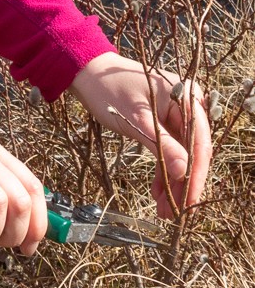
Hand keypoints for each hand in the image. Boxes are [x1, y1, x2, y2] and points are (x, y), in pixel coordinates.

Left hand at [69, 53, 211, 217]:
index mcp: (188, 99)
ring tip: (164, 210)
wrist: (89, 74)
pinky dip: (161, 169)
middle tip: (174, 213)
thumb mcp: (137, 121)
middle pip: (192, 152)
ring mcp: (176, 113)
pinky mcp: (163, 121)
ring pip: (179, 154)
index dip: (195, 177)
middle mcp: (188, 105)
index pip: (199, 145)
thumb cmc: (109, 91)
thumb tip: (186, 173)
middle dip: (183, 184)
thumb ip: (164, 146)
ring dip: (172, 181)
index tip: (189, 204)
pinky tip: (157, 190)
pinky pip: (167, 149)